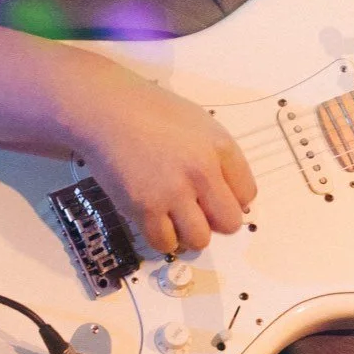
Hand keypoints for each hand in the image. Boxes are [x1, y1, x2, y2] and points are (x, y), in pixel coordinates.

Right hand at [63, 54, 256, 257]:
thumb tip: (228, 194)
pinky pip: (165, 243)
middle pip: (230, 222)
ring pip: (200, 240)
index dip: (231, 199)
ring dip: (188, 233)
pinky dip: (162, 238)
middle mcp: (203, 171)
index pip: (248, 195)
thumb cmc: (150, 112)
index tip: (214, 196)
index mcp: (221, 146)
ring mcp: (174, 191)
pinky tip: (154, 220)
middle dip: (214, 221)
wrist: (105, 110)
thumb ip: (218, 157)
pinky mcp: (144, 208)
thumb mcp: (199, 123)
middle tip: (195, 210)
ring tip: (173, 217)